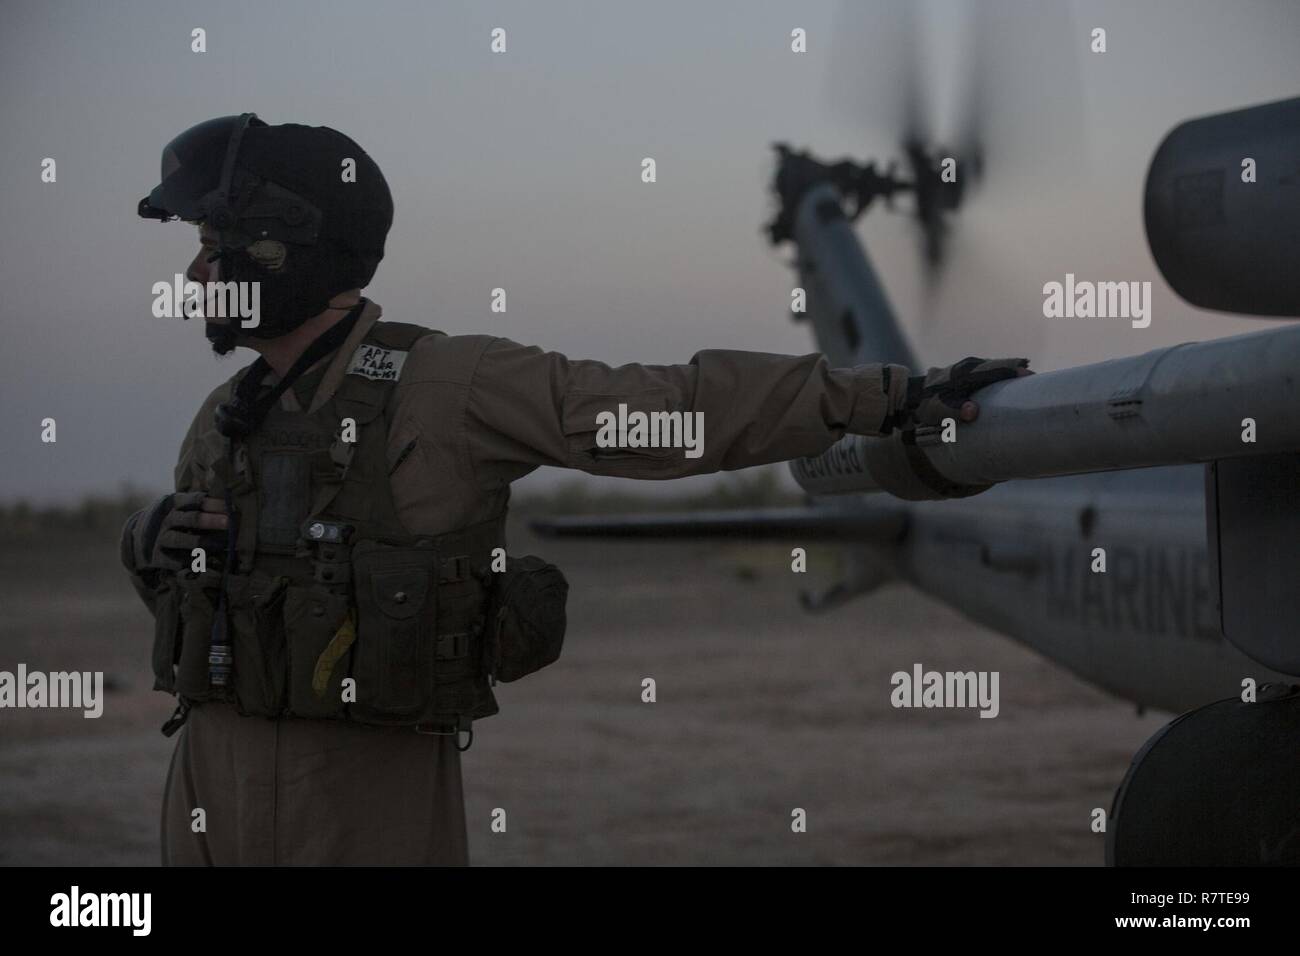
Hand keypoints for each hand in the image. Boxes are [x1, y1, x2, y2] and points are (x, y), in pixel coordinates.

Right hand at [129, 492, 228, 572]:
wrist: (138, 537)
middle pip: (191, 519)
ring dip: (204, 542)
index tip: (232, 507)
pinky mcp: (160, 556)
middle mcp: (167, 519)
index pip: (196, 500)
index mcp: (174, 503)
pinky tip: (209, 559)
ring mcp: (162, 538)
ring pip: (183, 540)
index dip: (214, 504)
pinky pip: (179, 559)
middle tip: (229, 522)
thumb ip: (200, 505)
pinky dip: (194, 559)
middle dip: (211, 520)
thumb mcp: (180, 506)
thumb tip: (233, 506)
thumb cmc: (172, 518)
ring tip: (224, 544)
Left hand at [908, 357, 1031, 426]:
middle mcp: (968, 366)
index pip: (995, 370)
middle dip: (1015, 368)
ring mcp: (965, 367)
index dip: (1013, 371)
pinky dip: (998, 373)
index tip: (1030, 375)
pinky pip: (986, 370)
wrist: (909, 395)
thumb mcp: (939, 411)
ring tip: (1025, 377)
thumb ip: (956, 412)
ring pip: (992, 366)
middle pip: (997, 365)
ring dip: (1007, 370)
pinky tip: (1005, 380)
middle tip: (1034, 376)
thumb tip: (973, 412)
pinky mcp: (963, 372)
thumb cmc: (926, 405)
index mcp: (966, 374)